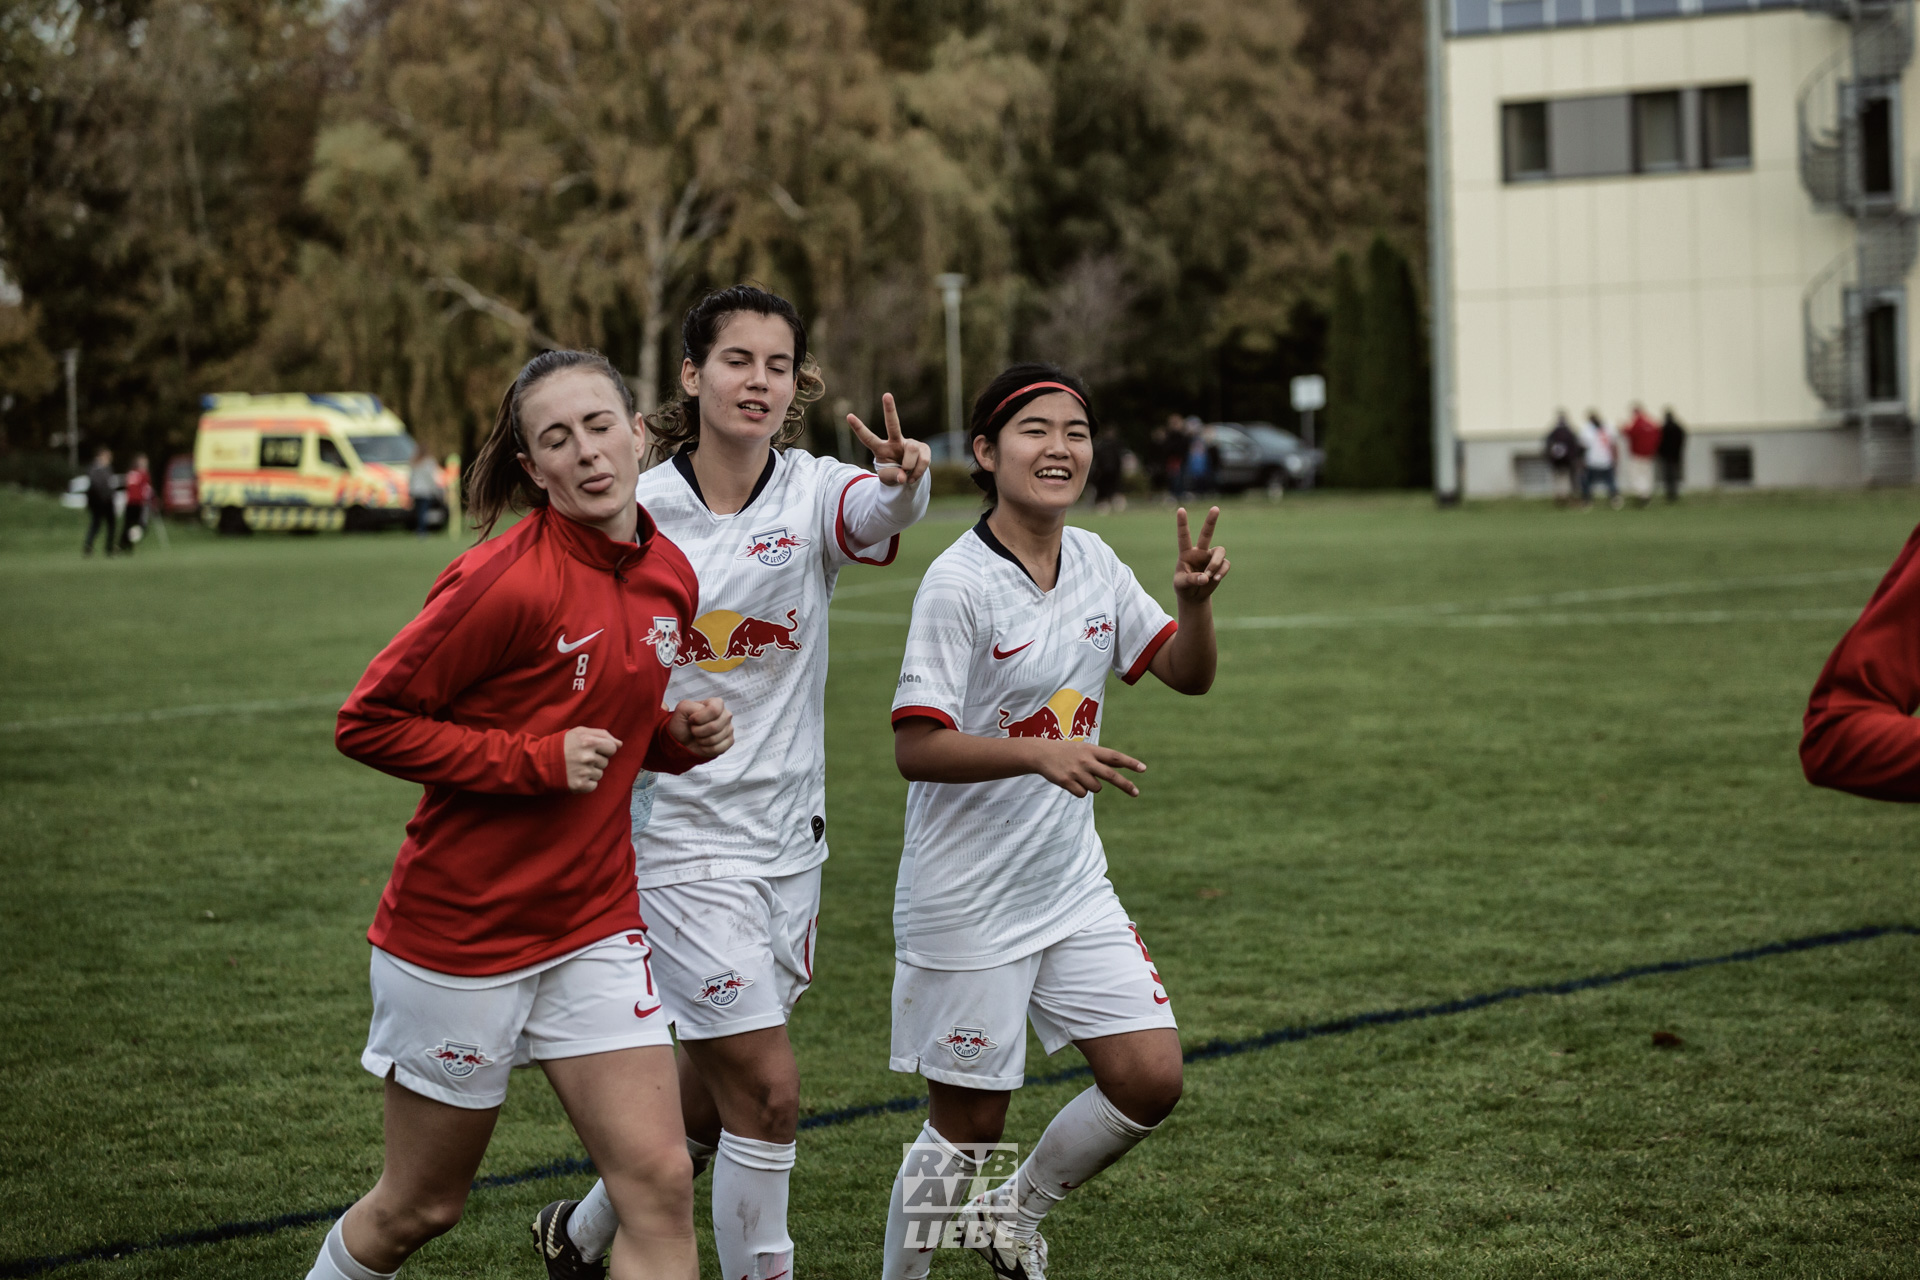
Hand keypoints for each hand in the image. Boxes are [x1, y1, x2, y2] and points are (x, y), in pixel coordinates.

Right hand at [563, 726, 621, 792]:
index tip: (593, 749)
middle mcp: (587, 757)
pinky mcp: (579, 785)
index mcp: (588, 741)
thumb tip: (619, 744)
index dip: (604, 748)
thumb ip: (602, 734)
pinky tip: (576, 776)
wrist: (540, 763)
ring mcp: (584, 772)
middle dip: (595, 760)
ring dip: (591, 771)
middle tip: (579, 758)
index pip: (612, 748)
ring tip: (576, 767)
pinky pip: (594, 785)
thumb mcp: (579, 732)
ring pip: (600, 774)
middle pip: (605, 762)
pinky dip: (586, 782)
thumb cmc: (561, 745)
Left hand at [667, 697, 733, 758]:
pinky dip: (706, 749)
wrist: (683, 740)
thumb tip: (701, 712)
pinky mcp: (729, 741)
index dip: (700, 718)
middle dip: (698, 731)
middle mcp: (725, 715)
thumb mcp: (681, 709)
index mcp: (716, 703)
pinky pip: (718, 748)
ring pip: (715, 739)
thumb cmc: (683, 724)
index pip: (714, 710)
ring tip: (698, 736)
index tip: (691, 720)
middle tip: (694, 730)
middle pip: (714, 726)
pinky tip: (703, 744)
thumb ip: (689, 705)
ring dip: (701, 740)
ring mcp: (729, 728)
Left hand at [848, 393, 930, 486]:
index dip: (859, 428)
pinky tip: (914, 476)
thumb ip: (892, 477)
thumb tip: (903, 476)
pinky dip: (918, 472)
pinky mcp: (923, 448)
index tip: (849, 416)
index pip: (868, 438)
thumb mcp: (887, 479)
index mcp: (881, 449)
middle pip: (892, 424)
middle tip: (886, 395)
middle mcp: (895, 442)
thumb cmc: (894, 476)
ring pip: (911, 450)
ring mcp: (910, 444)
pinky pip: (923, 460)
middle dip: (890, 409)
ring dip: (909, 467)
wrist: (909, 479)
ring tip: (907, 476)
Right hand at [1029, 740, 1146, 797]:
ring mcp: (1076, 771)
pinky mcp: (1066, 781)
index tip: (1143, 769)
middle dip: (1125, 785)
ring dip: (1092, 786)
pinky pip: (1082, 794)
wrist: (1041, 753)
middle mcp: (1086, 760)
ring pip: (1096, 788)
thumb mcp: (1086, 750)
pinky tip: (1071, 782)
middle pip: (1110, 775)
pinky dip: (1079, 791)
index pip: (1115, 757)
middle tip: (1136, 792)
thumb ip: (1103, 758)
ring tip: (1080, 777)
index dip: (1130, 763)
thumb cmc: (1068, 752)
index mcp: (1092, 750)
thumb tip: (1123, 764)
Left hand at [1173, 506, 1229, 604]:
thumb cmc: (1183, 587)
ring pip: (1220, 551)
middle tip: (1215, 508)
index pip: (1184, 536)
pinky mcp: (1220, 565)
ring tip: (1210, 576)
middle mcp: (1199, 552)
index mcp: (1186, 553)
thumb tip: (1206, 578)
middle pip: (1206, 533)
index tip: (1180, 510)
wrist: (1193, 596)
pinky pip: (1225, 564)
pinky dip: (1221, 572)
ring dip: (1215, 564)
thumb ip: (1192, 579)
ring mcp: (1211, 557)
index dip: (1182, 523)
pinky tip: (1215, 579)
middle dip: (1211, 521)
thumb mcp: (1181, 584)